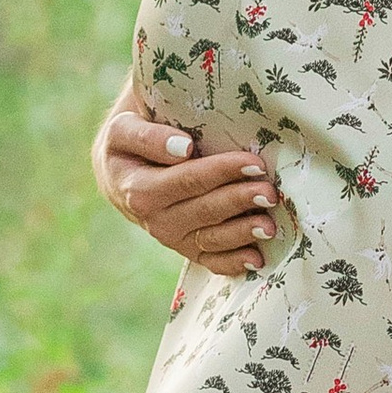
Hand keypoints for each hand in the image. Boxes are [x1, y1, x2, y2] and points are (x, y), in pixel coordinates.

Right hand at [94, 98, 281, 276]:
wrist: (120, 173)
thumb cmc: (129, 142)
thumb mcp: (124, 129)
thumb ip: (147, 137)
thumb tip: (184, 148)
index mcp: (139, 189)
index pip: (187, 180)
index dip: (222, 172)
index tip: (254, 163)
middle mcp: (154, 219)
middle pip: (204, 210)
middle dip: (240, 201)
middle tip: (271, 192)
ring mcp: (171, 237)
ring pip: (210, 239)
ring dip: (242, 234)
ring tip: (270, 225)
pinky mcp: (184, 248)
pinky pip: (209, 260)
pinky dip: (233, 263)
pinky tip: (256, 259)